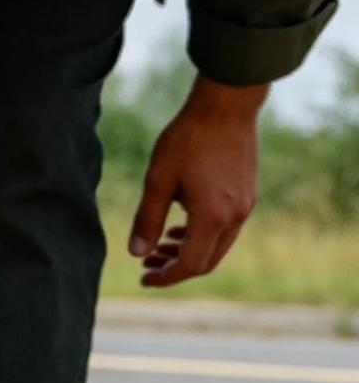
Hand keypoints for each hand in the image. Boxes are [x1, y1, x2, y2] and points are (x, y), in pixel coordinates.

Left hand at [129, 76, 268, 287]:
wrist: (227, 104)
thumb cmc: (189, 139)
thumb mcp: (158, 180)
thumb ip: (147, 219)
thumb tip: (136, 253)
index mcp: (213, 217)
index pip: (190, 265)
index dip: (165, 277)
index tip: (142, 278)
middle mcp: (235, 217)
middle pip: (206, 261)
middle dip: (175, 268)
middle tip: (147, 264)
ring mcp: (245, 206)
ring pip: (217, 247)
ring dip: (188, 252)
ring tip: (158, 247)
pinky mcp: (247, 194)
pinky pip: (225, 229)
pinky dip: (201, 236)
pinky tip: (179, 228)